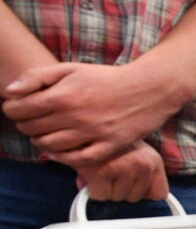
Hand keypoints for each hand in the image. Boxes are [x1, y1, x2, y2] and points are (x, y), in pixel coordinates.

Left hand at [3, 58, 188, 165]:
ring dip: (41, 142)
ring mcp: (92, 133)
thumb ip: (38, 76)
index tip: (17, 109)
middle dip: (26, 125)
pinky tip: (61, 151)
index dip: (12, 110)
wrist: (149, 88)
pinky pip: (78, 160)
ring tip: (45, 135)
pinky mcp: (109, 146)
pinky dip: (64, 158)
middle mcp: (74, 116)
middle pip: (32, 129)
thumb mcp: (71, 68)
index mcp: (62, 95)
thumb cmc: (108, 78)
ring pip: (50, 146)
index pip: (19, 110)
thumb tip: (10, 91)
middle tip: (32, 122)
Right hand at [73, 144, 168, 202]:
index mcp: (153, 159)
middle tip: (109, 170)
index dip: (141, 191)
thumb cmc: (106, 139)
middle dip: (119, 188)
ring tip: (100, 167)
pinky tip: (90, 171)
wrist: (82, 124)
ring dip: (104, 187)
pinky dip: (91, 189)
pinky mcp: (101, 172)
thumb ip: (133, 174)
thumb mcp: (131, 152)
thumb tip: (127, 190)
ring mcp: (123, 168)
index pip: (159, 193)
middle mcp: (142, 164)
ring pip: (115, 198)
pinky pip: (99, 196)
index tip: (130, 184)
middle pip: (134, 198)